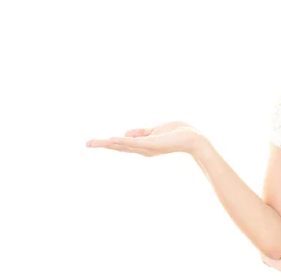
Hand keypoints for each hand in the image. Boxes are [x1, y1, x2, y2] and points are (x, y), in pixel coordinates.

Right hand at [86, 121, 206, 155]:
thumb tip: (124, 132)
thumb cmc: (178, 133)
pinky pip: (135, 142)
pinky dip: (123, 140)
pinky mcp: (153, 144)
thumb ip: (141, 132)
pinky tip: (112, 139)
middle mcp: (143, 149)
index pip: (122, 144)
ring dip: (108, 144)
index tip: (93, 142)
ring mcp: (147, 147)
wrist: (194, 137)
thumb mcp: (156, 130)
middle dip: (103, 145)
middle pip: (119, 147)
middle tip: (87, 144)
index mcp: (143, 146)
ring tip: (93, 143)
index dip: (108, 143)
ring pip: (124, 145)